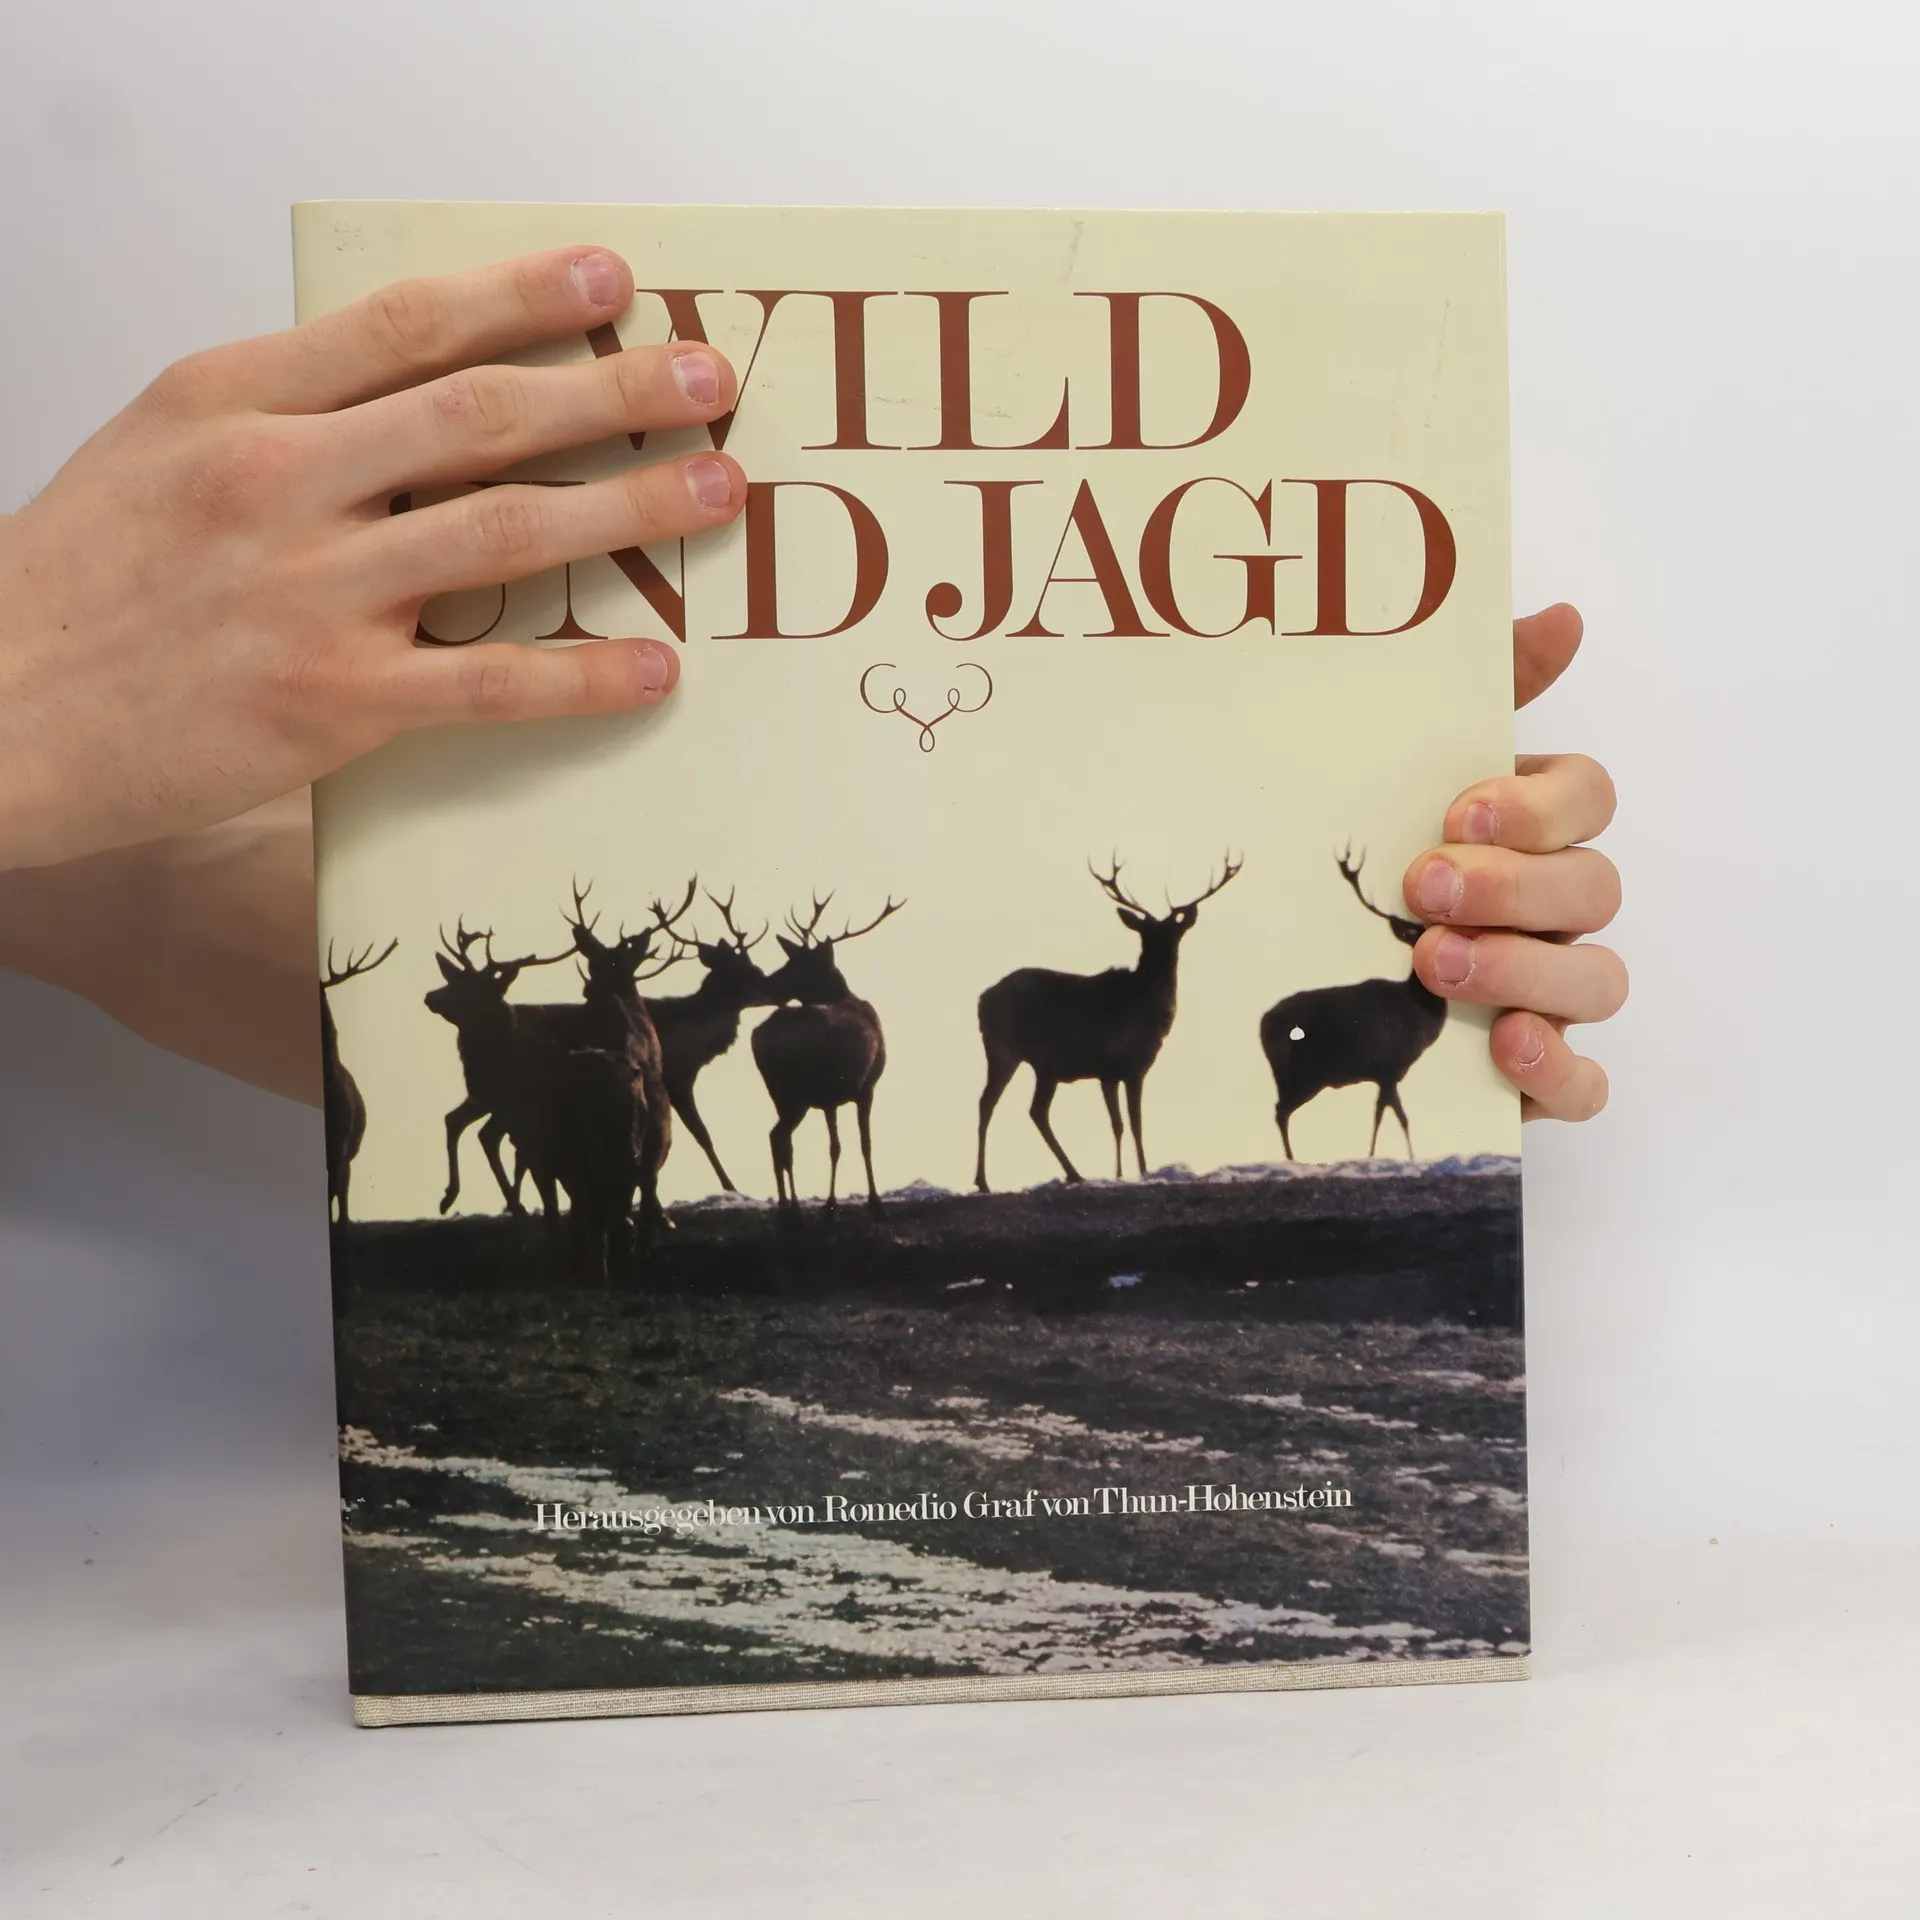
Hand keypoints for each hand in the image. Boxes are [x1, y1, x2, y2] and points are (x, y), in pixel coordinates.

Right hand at [0, 247, 742, 870]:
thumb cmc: (80, 582)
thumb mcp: (161, 446)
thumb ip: (286, 412)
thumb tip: (421, 390)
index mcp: (233, 401)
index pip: (406, 326)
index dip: (522, 296)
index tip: (611, 281)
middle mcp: (279, 481)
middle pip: (482, 414)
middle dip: (612, 391)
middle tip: (705, 380)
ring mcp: (310, 592)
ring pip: (505, 531)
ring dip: (628, 507)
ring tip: (715, 489)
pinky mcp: (333, 701)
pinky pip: (489, 682)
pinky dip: (581, 674)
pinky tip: (654, 666)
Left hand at [1401, 604, 1624, 1120]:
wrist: (1275, 982)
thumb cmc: (1352, 858)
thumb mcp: (1386, 770)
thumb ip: (1472, 693)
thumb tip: (1562, 616)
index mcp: (1528, 829)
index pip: (1589, 797)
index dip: (1539, 804)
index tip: (1457, 809)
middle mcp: (1552, 908)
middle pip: (1594, 886)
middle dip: (1514, 886)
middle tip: (1423, 889)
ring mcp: (1551, 991)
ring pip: (1599, 979)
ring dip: (1525, 968)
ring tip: (1434, 965)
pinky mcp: (1531, 1074)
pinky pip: (1586, 1083)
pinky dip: (1559, 1069)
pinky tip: (1507, 1046)